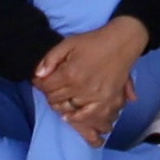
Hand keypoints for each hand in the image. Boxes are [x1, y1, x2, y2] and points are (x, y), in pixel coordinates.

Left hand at [28, 15, 144, 139]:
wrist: (121, 43)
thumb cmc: (93, 42)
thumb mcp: (68, 43)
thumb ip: (50, 59)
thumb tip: (38, 75)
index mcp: (70, 73)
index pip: (46, 86)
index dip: (39, 83)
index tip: (39, 80)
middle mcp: (81, 88)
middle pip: (55, 99)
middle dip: (49, 93)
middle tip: (50, 87)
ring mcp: (94, 96)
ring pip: (68, 108)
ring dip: (60, 104)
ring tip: (60, 97)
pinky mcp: (106, 101)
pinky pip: (88, 115)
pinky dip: (77, 118)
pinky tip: (70, 115)